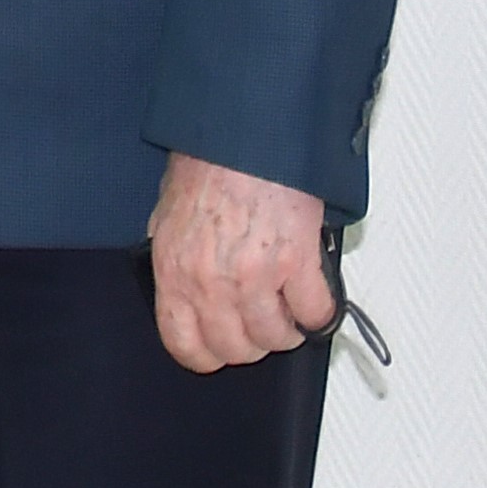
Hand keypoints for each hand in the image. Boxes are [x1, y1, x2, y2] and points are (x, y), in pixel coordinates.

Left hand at [145, 150, 332, 372]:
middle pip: (236, 349)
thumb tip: (185, 287)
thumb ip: (176, 257)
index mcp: (174, 271)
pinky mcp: (296, 262)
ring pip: (276, 338)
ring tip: (287, 308)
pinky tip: (311, 295)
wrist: (245, 133)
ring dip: (286, 329)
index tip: (220, 348)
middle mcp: (211, 282)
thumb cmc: (208, 163)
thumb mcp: (168, 215)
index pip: (184, 345)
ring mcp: (254, 276)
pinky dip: (318, 312)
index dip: (206, 354)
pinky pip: (314, 313)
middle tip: (260, 321)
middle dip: (251, 341)